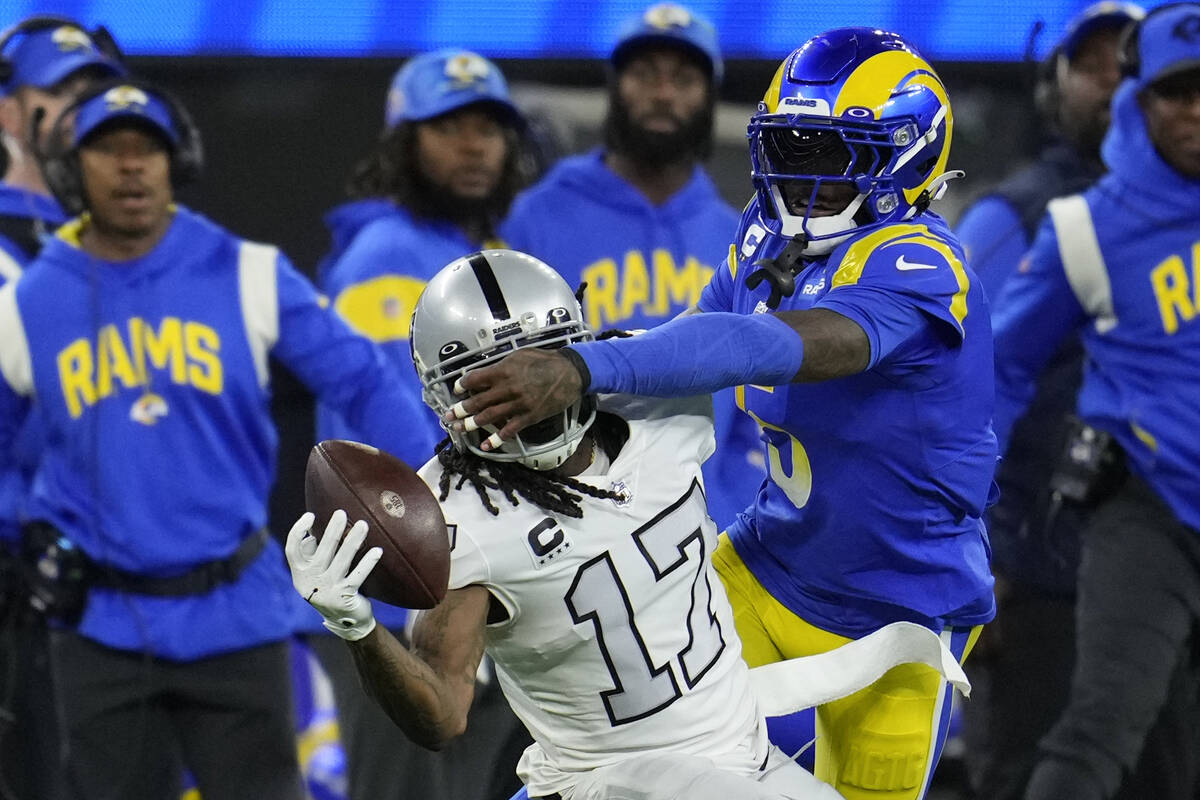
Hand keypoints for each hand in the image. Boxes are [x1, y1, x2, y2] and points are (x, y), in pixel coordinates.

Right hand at [285, 509, 381, 640]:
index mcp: (300, 573)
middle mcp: (310, 582)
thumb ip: (312, 555)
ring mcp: (328, 590)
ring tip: (363, 525)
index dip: (298, 531)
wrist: (345, 621)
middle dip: (332, 530)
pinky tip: (377, 550)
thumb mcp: (315, 574)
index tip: (310, 515)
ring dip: (353, 541)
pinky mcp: (345, 597)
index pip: (292, 550)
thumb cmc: (330, 588)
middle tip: (341, 513)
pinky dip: (368, 562)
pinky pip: (358, 575)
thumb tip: (312, 532)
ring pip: (342, 561)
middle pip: (321, 551)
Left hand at [443, 348, 583, 449]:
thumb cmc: (545, 360)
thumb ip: (502, 365)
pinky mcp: (529, 416)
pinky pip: (509, 430)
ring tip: (459, 429)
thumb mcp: (520, 355)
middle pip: (477, 401)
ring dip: (471, 424)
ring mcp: (518, 404)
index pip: (474, 379)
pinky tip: (486, 446)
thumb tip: (486, 372)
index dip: (462, 385)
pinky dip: (497, 439)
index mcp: (503, 370)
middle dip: (460, 410)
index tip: (457, 390)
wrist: (570, 372)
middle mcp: (507, 388)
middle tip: (448, 416)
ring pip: (489, 417)